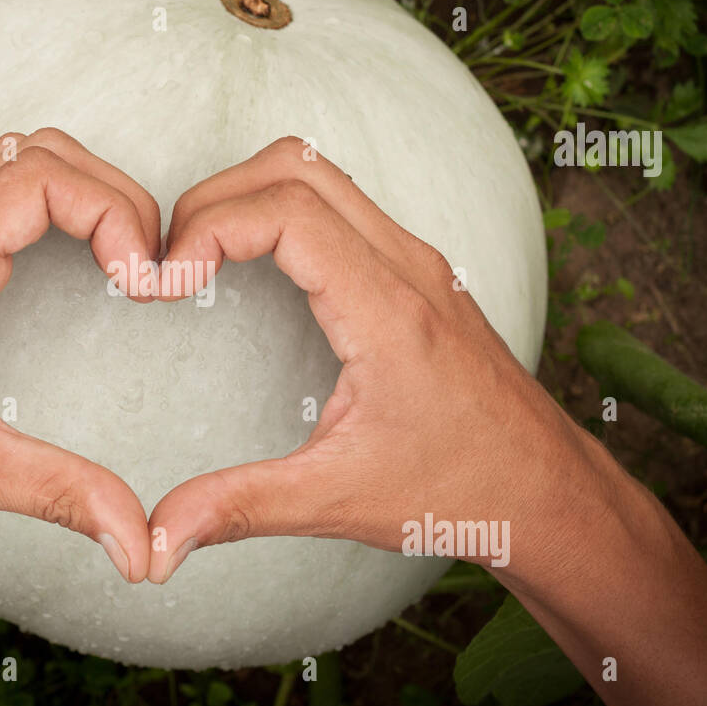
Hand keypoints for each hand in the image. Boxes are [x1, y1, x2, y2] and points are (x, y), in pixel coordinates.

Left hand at [0, 128, 160, 581]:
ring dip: (79, 193)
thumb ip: (60, 494)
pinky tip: (69, 267)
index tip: (142, 282)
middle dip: (112, 192)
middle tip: (145, 266)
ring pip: (11, 165)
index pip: (42, 176)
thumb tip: (140, 546)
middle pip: (37, 151)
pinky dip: (47, 212)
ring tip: (121, 260)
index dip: (114, 211)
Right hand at [144, 137, 706, 705]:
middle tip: (169, 263)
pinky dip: (280, 212)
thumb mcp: (339, 500)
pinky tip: (251, 270)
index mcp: (387, 311)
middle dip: (213, 199)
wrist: (548, 491)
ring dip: (247, 197)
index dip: (207, 228)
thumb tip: (158, 539)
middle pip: (294, 166)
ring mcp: (416, 261)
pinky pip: (339, 204)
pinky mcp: (415, 272)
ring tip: (199, 260)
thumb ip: (241, 507)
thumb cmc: (461, 490)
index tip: (163, 283)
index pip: (286, 212)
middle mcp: (407, 266)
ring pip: (318, 174)